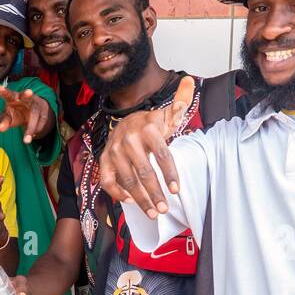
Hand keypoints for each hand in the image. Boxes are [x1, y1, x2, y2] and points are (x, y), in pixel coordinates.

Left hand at [0, 86, 52, 144]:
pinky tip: (32, 135)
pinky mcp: (44, 112)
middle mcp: (26, 98)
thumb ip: (4, 122)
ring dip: (31, 128)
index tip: (0, 88)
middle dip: (27, 94)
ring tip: (26, 141)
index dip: (4, 92)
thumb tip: (0, 129)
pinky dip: (36, 131)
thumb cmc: (16, 113)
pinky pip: (41, 122)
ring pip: (34, 115)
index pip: (8, 94)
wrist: (32, 113)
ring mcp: (36, 104)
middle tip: (29, 92)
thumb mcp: (8, 117)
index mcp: (13, 98)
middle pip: (26, 96)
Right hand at [98, 74, 194, 216]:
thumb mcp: (167, 114)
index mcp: (147, 128)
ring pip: (127, 180)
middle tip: (164, 209)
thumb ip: (181, 102)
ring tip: (153, 212)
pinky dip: (117, 193)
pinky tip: (129, 201)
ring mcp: (114, 151)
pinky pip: (107, 181)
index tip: (176, 190)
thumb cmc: (151, 124)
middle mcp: (128, 140)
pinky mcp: (104, 160)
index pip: (162, 154)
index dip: (170, 174)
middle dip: (155, 193)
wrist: (125, 123)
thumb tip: (190, 82)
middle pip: (143, 172)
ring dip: (140, 199)